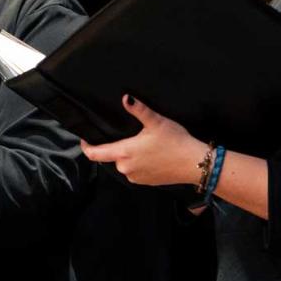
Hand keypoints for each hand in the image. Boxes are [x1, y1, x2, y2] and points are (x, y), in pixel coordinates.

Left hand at [81, 95, 201, 185]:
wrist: (194, 163)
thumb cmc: (176, 142)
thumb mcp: (157, 122)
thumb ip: (139, 110)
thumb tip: (126, 98)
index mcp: (125, 153)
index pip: (95, 154)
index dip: (87, 146)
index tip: (86, 139)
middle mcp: (126, 168)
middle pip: (112, 157)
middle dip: (118, 147)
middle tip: (134, 136)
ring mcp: (135, 177)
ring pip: (124, 164)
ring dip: (129, 156)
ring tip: (145, 145)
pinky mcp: (145, 182)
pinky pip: (134, 171)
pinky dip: (139, 164)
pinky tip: (151, 156)